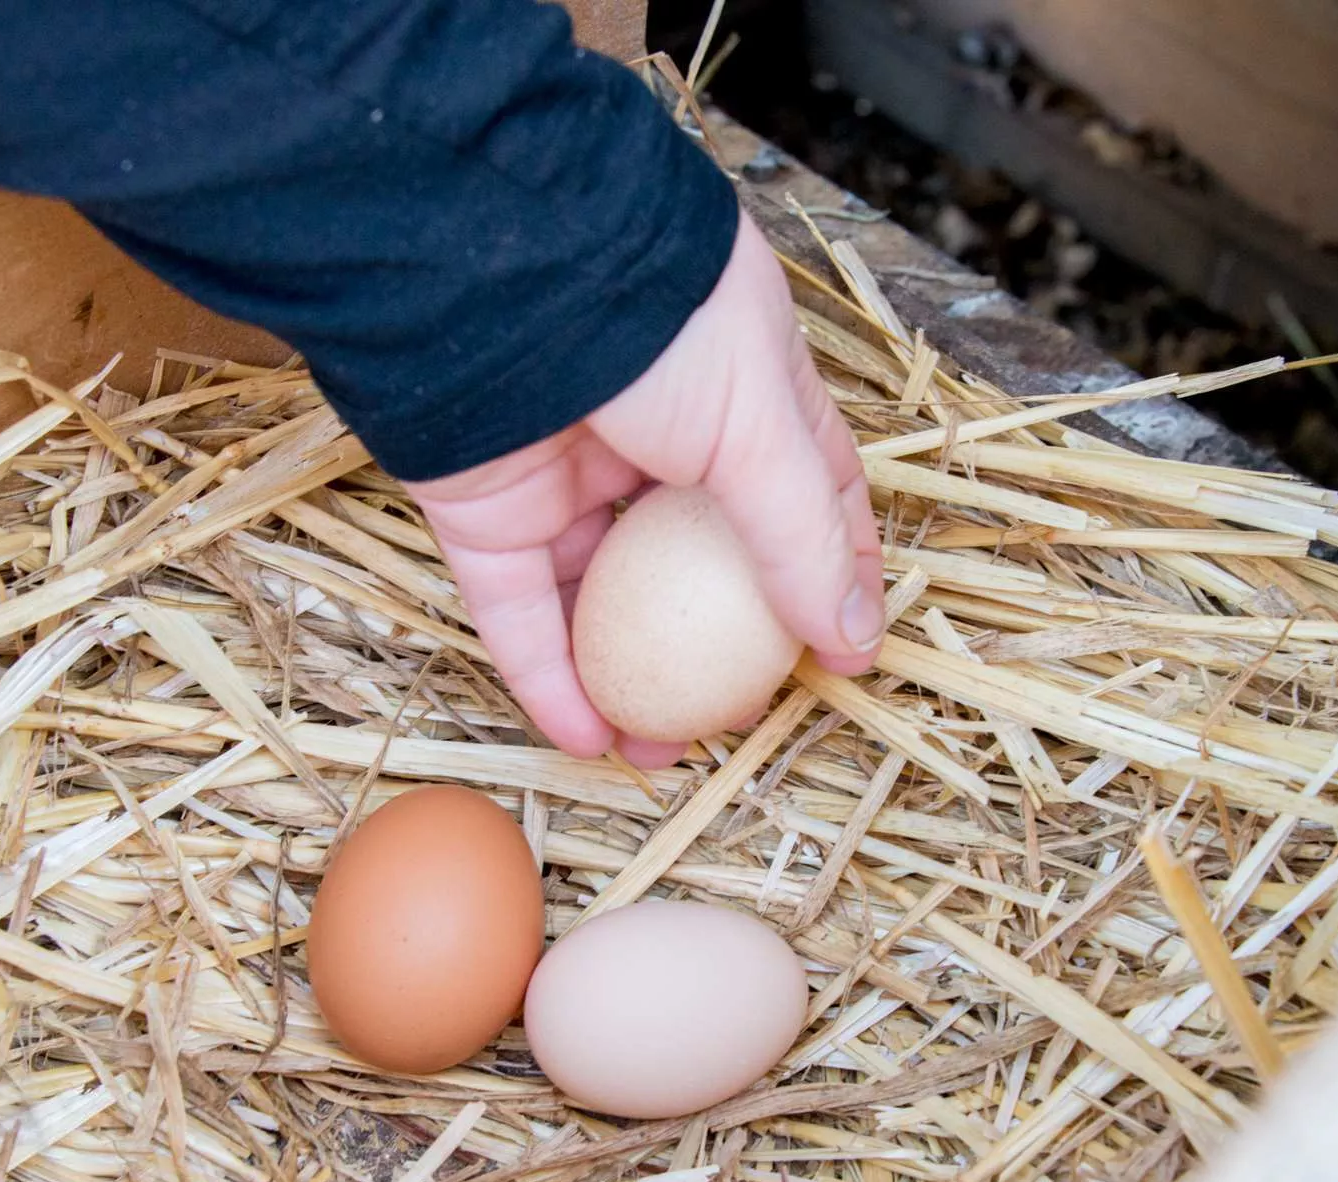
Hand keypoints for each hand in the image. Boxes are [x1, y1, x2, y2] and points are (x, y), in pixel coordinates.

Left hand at [407, 210, 884, 766]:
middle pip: (694, 567)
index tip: (842, 655)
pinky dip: (546, 678)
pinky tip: (584, 738)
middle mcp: (652, 437)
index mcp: (738, 394)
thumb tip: (854, 634)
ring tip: (657, 751)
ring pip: (600, 601)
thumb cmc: (658, 329)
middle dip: (716, 650)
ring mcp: (566, 473)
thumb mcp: (761, 428)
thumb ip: (804, 536)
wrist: (503, 274)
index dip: (829, 576)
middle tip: (734, 717)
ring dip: (630, 681)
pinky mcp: (484, 508)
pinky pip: (515, 610)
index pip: (802, 496)